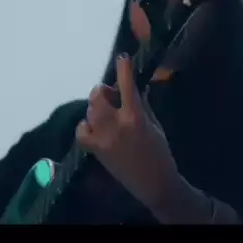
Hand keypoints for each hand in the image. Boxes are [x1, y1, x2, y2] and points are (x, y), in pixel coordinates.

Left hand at [76, 53, 179, 209]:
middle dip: (104, 90)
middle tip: (113, 95)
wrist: (153, 184)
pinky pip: (81, 130)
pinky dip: (86, 124)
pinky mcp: (94, 150)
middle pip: (98, 95)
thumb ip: (143, 104)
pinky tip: (96, 126)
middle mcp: (115, 125)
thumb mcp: (155, 125)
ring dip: (98, 106)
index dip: (123, 68)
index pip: (126, 85)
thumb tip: (134, 86)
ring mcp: (102, 138)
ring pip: (90, 110)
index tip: (122, 58)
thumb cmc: (160, 153)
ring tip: (109, 112)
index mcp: (135, 117)